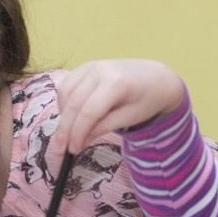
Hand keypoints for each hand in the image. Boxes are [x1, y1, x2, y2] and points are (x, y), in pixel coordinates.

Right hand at [53, 59, 184, 154]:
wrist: (155, 77)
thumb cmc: (146, 100)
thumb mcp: (129, 118)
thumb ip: (103, 127)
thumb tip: (79, 141)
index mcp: (116, 83)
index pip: (89, 112)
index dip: (78, 133)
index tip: (73, 150)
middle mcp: (99, 70)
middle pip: (74, 104)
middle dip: (65, 129)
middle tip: (62, 150)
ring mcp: (90, 65)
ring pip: (65, 93)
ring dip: (63, 116)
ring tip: (68, 134)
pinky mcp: (85, 66)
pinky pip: (66, 85)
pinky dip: (64, 103)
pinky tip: (70, 117)